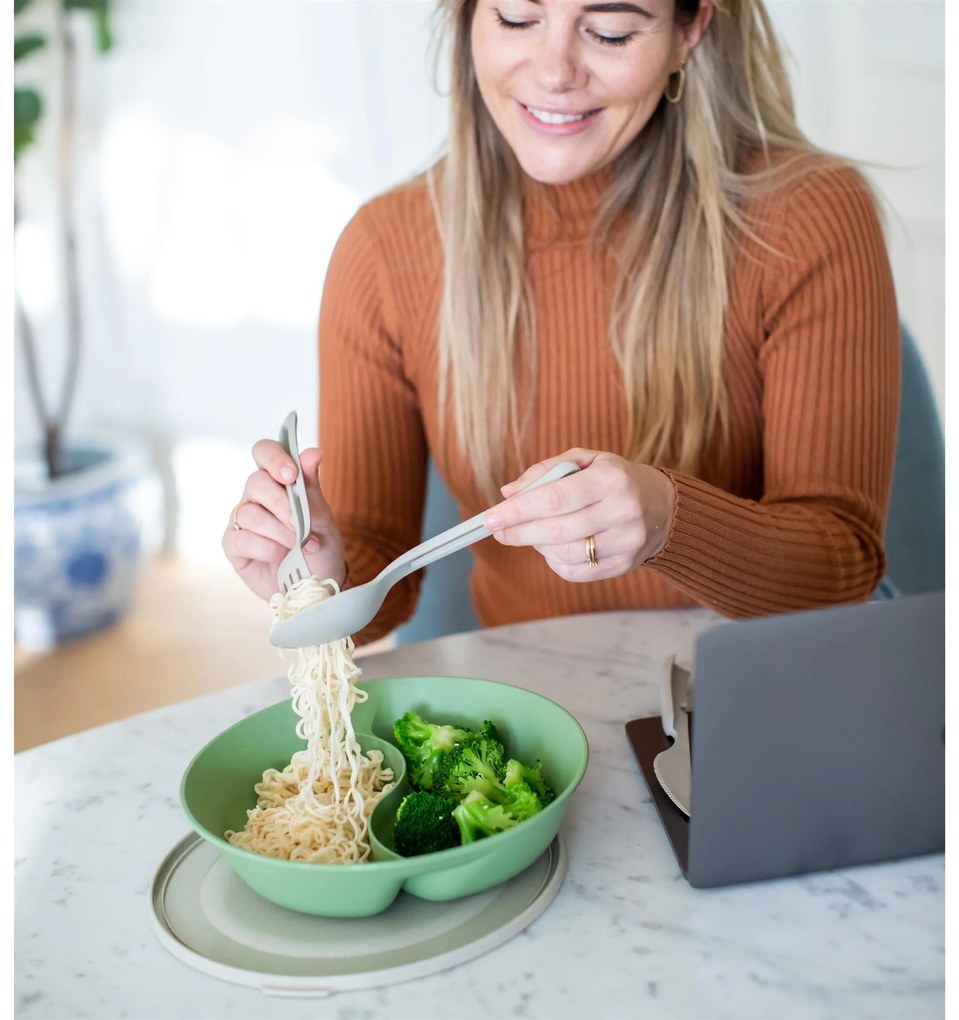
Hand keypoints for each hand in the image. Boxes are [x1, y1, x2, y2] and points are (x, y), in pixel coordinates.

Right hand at [222, 440, 346, 600]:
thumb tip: (312, 452)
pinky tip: (281, 558)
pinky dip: (267, 548)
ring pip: (250, 513)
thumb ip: (311, 487)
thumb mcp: (323, 517)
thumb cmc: (320, 549)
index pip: (264, 452)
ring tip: (300, 547)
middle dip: (282, 504)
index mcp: (278, 481)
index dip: (274, 458)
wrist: (317, 586)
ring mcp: (242, 519)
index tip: (292, 475)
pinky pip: (242, 538)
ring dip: (280, 532)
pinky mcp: (233, 544)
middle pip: (255, 482)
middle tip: (301, 524)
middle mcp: (256, 496)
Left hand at [482, 449, 675, 581]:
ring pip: (565, 554)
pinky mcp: (624, 565)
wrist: (662, 507)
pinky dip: (554, 562)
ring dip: (537, 546)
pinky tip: (552, 547)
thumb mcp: (584, 461)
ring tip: (531, 534)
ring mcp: (626, 542)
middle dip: (519, 532)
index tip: (490, 518)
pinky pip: (576, 571)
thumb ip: (545, 471)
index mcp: (611, 479)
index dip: (519, 510)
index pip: (556, 497)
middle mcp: (623, 511)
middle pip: (557, 529)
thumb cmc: (613, 479)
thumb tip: (508, 493)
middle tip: (497, 532)